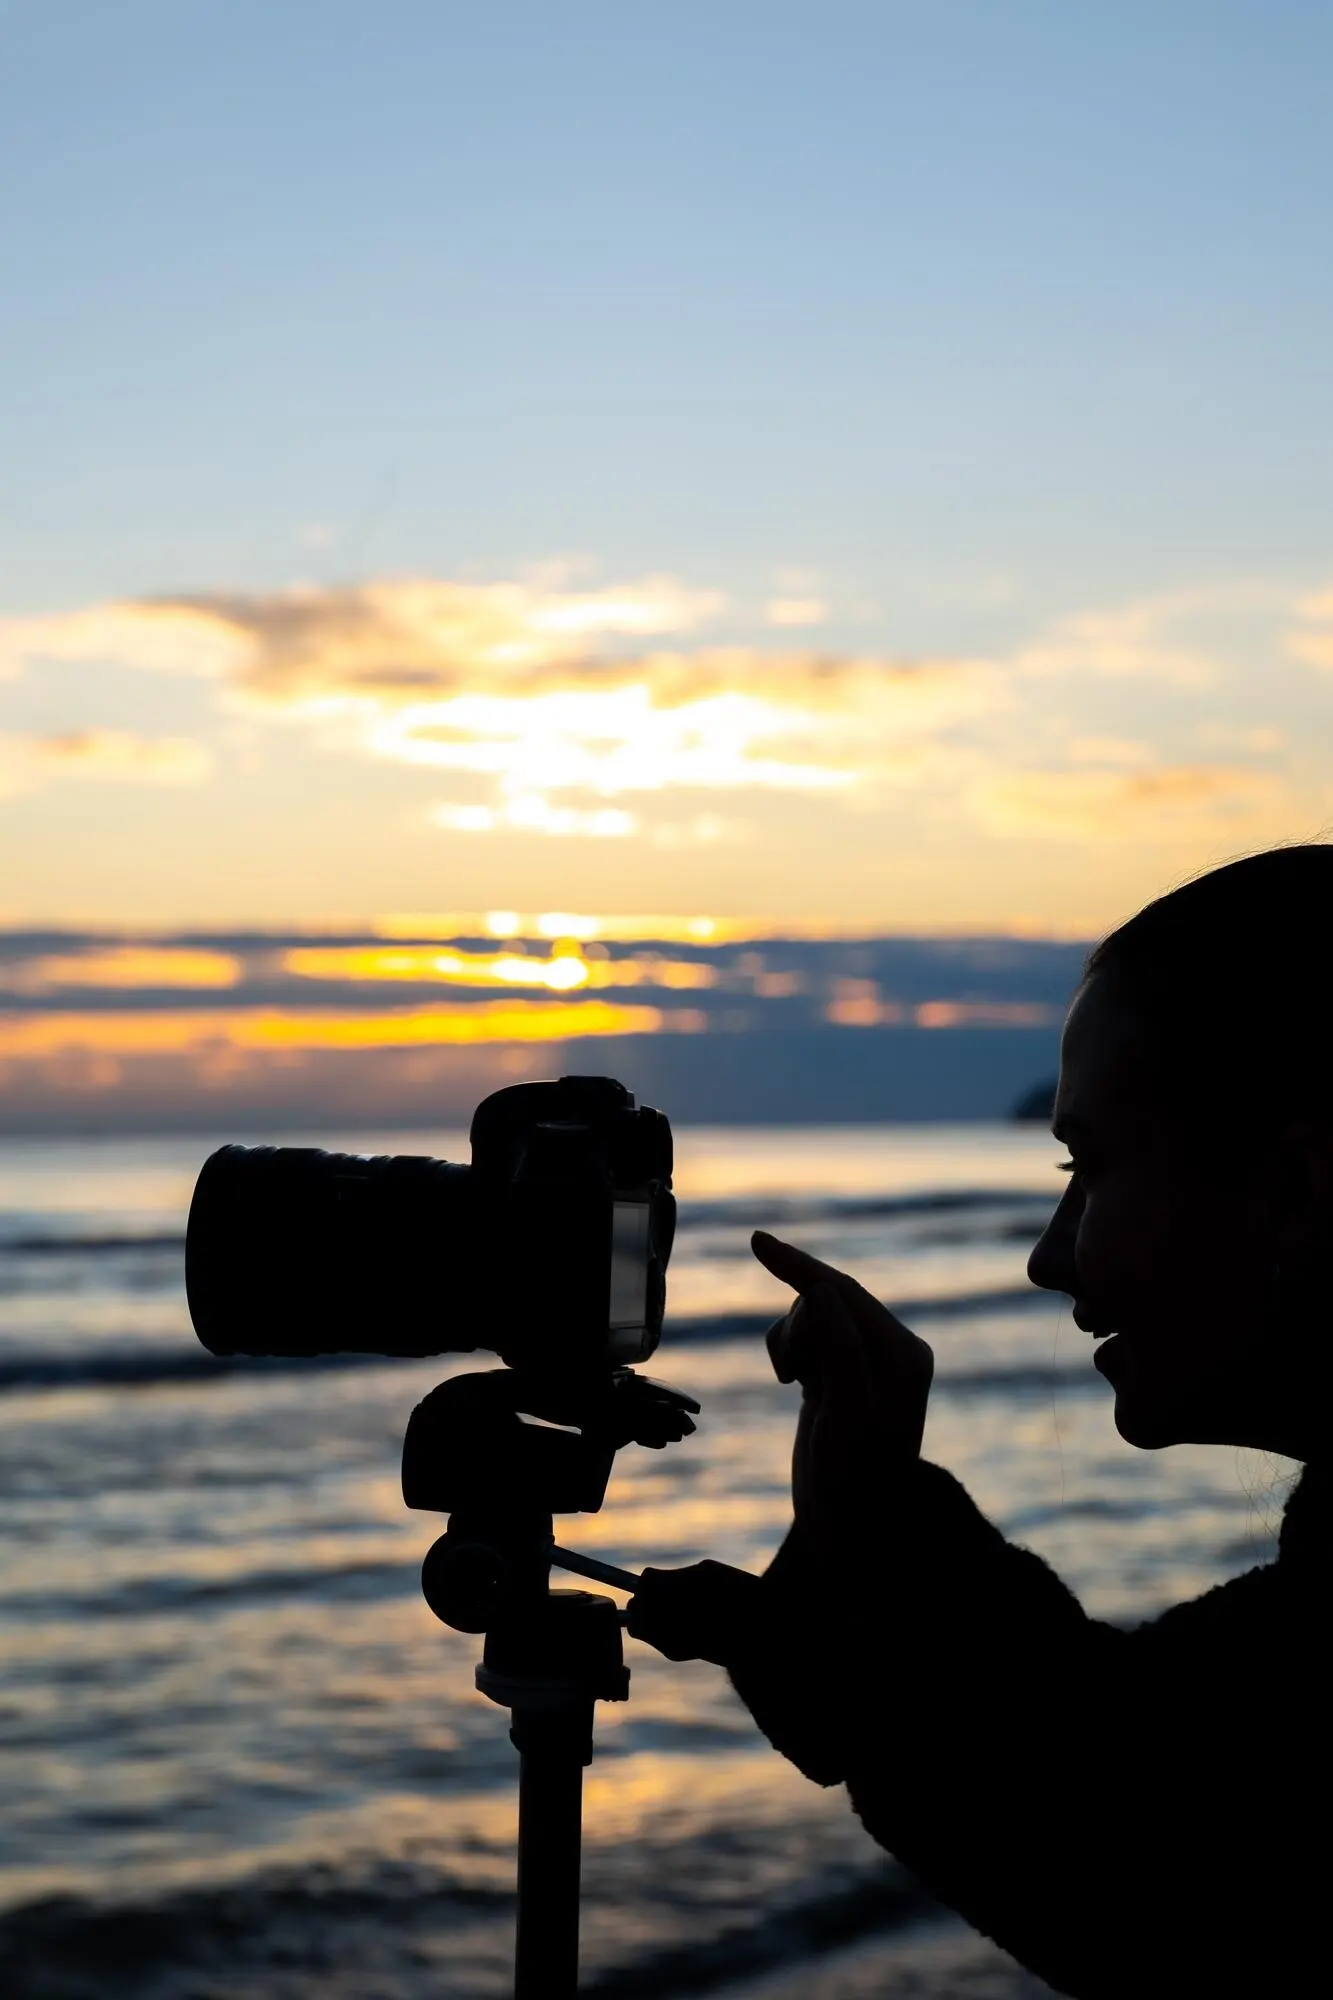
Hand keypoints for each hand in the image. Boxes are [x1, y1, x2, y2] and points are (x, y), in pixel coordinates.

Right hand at [752, 1231, 933, 1567]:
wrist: (849, 1534)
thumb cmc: (854, 1478)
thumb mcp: (849, 1412)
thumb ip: (839, 1343)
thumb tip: (820, 1286)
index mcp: (904, 1353)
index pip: (845, 1292)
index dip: (799, 1267)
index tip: (756, 1241)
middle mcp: (891, 1352)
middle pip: (826, 1301)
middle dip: (797, 1328)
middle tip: (791, 1378)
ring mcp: (865, 1363)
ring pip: (810, 1319)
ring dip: (790, 1343)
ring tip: (793, 1385)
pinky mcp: (839, 1376)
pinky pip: (805, 1339)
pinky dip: (788, 1352)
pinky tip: (792, 1384)